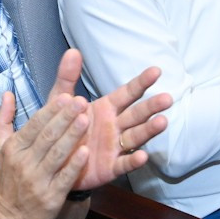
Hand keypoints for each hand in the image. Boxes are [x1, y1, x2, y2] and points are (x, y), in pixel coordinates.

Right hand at [0, 85, 89, 218]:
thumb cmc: (6, 180)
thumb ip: (4, 119)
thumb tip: (7, 93)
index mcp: (13, 149)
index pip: (34, 125)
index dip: (51, 110)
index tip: (66, 96)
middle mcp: (24, 163)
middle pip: (47, 136)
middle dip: (65, 117)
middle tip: (81, 101)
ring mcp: (38, 181)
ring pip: (57, 154)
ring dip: (72, 135)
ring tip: (86, 119)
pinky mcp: (51, 198)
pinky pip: (65, 178)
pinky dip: (75, 165)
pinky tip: (86, 152)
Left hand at [44, 49, 169, 193]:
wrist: (52, 159)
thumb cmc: (60, 127)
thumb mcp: (60, 101)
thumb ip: (67, 78)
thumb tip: (73, 51)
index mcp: (106, 108)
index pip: (127, 93)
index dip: (141, 82)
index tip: (156, 71)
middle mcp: (114, 126)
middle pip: (137, 114)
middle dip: (151, 106)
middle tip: (167, 98)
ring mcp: (114, 147)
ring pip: (135, 136)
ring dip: (149, 130)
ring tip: (162, 122)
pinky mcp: (110, 167)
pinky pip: (124, 164)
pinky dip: (133, 160)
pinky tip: (143, 156)